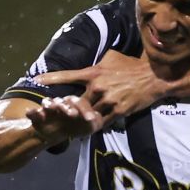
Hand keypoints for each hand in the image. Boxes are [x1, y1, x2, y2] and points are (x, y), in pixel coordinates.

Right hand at [30, 94, 94, 139]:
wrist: (56, 134)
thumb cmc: (76, 127)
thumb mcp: (88, 127)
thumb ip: (94, 122)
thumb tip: (95, 117)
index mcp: (75, 104)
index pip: (80, 102)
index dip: (84, 109)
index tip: (89, 118)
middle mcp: (62, 104)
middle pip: (64, 101)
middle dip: (68, 107)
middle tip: (72, 114)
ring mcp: (49, 108)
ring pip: (49, 103)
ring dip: (50, 105)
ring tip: (51, 109)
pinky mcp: (38, 115)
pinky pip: (33, 112)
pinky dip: (32, 112)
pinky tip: (30, 113)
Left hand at [35, 50, 165, 128]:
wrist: (152, 77)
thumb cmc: (131, 66)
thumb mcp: (111, 58)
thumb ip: (96, 63)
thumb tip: (87, 64)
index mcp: (94, 73)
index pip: (68, 76)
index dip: (51, 78)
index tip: (36, 80)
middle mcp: (97, 87)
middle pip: (76, 102)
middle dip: (67, 109)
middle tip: (55, 115)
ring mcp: (108, 100)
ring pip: (88, 114)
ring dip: (80, 120)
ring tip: (69, 128)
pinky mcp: (118, 111)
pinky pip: (102, 121)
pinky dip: (95, 126)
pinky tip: (88, 131)